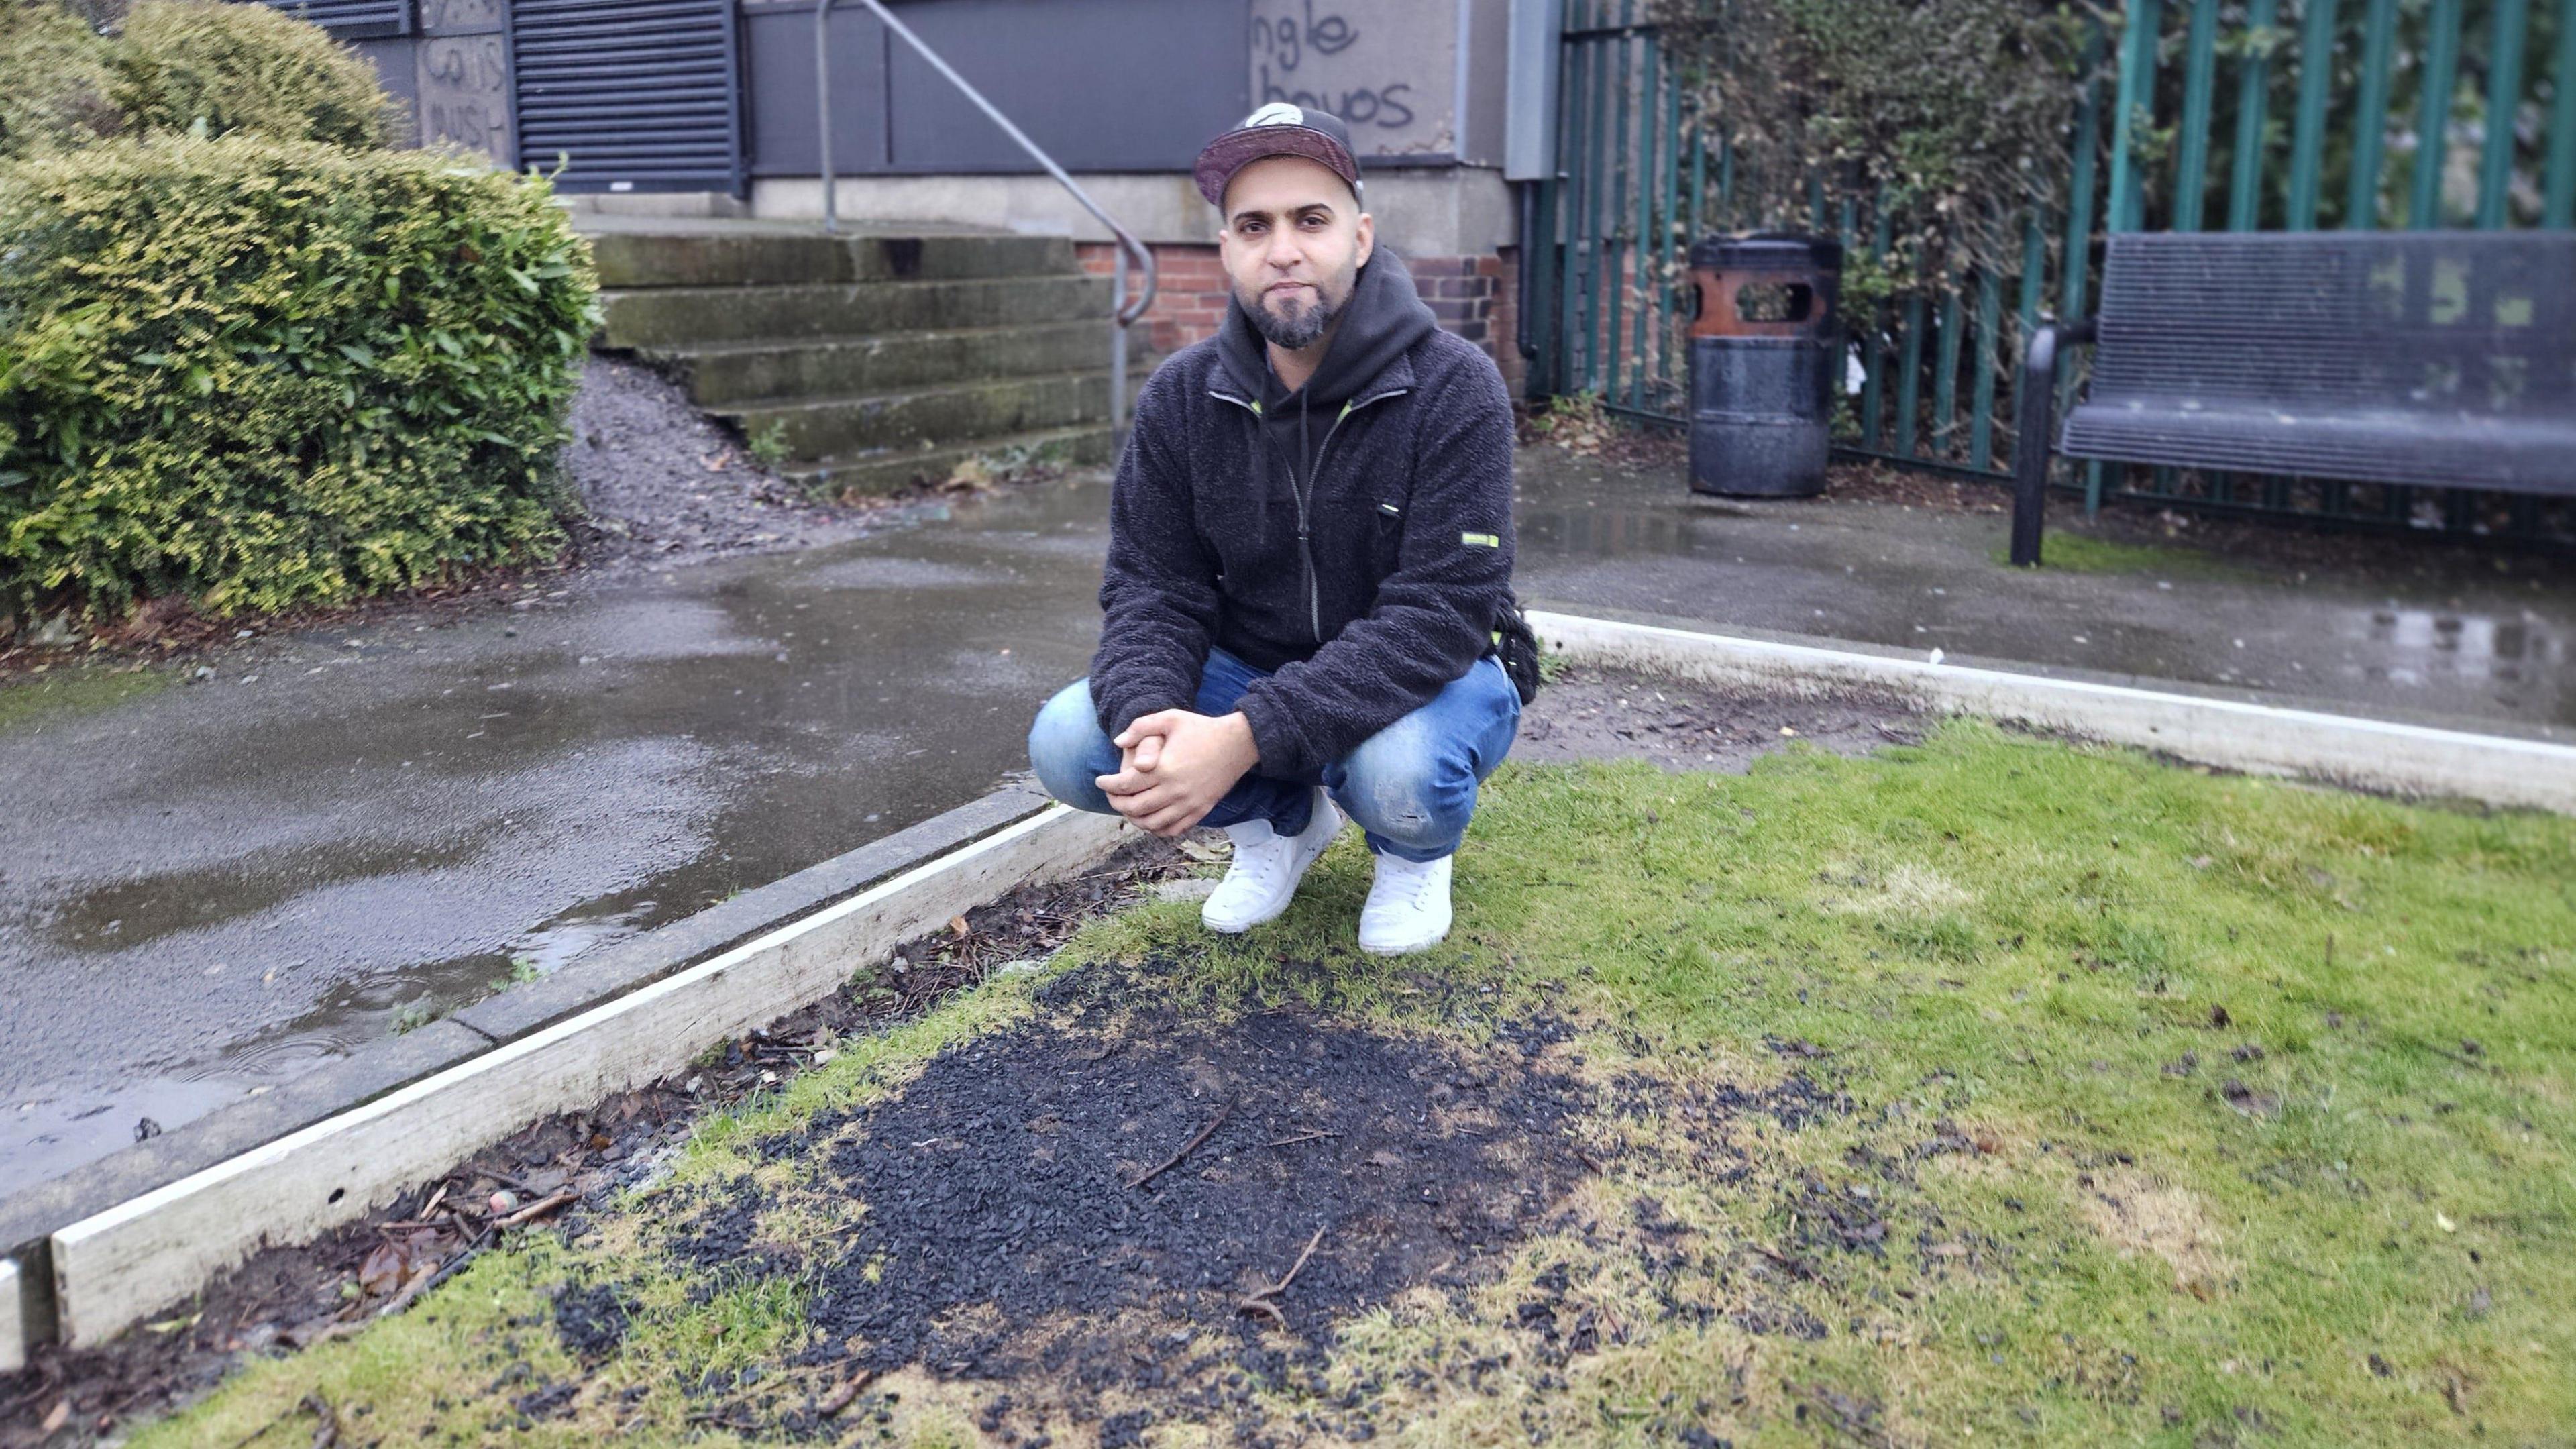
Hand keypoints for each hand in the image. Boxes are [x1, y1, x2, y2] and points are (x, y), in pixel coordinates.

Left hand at [1096, 710, 1259, 837]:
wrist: (1238, 743)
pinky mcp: (1200, 811)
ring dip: (1134, 819)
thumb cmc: (1202, 728)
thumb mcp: (1170, 718)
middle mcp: (1175, 791)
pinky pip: (1172, 829)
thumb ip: (1140, 727)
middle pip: (1134, 808)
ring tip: (1127, 807)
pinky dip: (1156, 828)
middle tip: (1110, 795)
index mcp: (1164, 768)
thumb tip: (1118, 742)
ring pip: (1151, 823)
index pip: (1125, 785)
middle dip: (1116, 803)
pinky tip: (1149, 818)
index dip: (1108, 784)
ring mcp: (1188, 804)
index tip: (1100, 780)